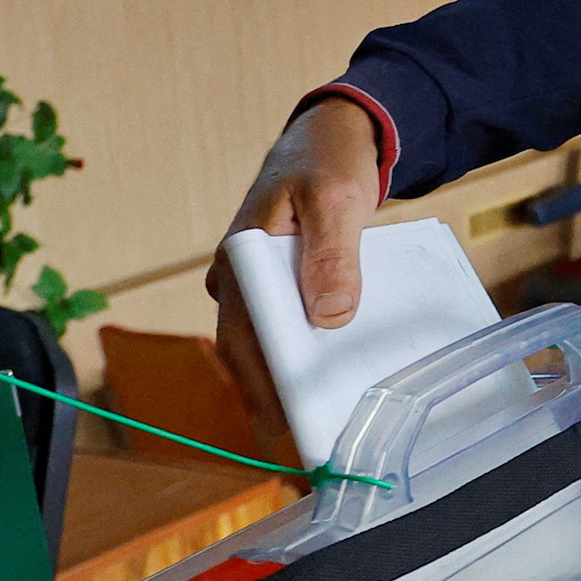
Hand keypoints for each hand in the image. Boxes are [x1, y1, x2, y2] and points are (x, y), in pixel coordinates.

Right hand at [208, 98, 381, 433]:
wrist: (335, 136)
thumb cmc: (328, 162)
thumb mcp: (337, 201)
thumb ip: (333, 256)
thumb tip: (329, 316)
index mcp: (241, 258)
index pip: (243, 335)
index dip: (262, 383)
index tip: (284, 423)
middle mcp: (242, 278)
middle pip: (254, 350)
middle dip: (277, 396)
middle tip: (309, 445)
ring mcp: (263, 284)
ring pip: (272, 343)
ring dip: (293, 380)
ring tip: (325, 425)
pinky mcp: (288, 286)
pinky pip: (295, 327)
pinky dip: (312, 354)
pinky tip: (338, 380)